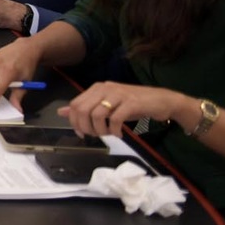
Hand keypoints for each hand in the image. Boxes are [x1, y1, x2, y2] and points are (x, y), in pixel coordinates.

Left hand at [60, 82, 194, 137]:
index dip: (74, 122)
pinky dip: (115, 130)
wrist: (163, 100)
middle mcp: (105, 88)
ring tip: (108, 134)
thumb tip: (61, 112)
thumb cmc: (134, 104)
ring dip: (100, 130)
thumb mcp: (107, 105)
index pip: (75, 104)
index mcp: (97, 88)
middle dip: (85, 127)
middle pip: (82, 110)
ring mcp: (118, 94)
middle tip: (96, 135)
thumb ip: (85, 108)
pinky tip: (120, 134)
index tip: (81, 134)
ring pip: (97, 115)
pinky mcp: (131, 103)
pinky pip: (115, 119)